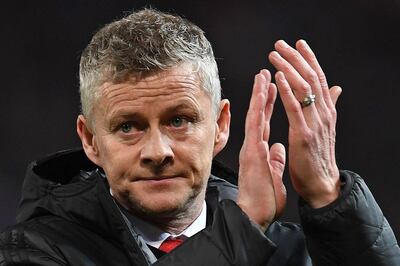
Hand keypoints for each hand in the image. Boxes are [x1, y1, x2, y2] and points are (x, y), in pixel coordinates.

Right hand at [237, 69, 286, 230]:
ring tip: (263, 75)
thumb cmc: (263, 199)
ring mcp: (252, 147)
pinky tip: (262, 92)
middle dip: (263, 94)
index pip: (265, 123)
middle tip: (266, 75)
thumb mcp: (273, 175)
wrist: (254, 214)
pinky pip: (256, 124)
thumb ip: (275, 160)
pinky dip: (259, 106)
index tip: (273, 89)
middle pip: (259, 115)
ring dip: (260, 94)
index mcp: (260, 151)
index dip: (268, 106)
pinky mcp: (253, 151)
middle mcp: (254, 146)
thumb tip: (279, 148)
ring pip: (255, 115)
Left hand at [268, 40, 341, 207]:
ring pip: (302, 89)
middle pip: (309, 79)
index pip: (315, 81)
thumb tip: (329, 94)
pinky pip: (294, 109)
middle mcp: (321, 115)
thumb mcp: (321, 132)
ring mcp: (313, 124)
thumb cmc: (317, 161)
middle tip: (283, 44)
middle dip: (296, 59)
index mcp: (323, 113)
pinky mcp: (304, 135)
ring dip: (288, 69)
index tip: (297, 46)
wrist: (321, 186)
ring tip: (276, 55)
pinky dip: (287, 91)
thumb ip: (322, 113)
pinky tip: (279, 77)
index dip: (307, 61)